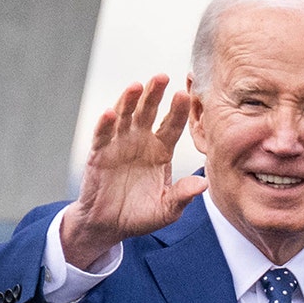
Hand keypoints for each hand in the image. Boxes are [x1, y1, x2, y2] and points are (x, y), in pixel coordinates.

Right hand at [61, 74, 207, 268]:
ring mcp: (119, 145)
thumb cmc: (141, 215)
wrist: (109, 225)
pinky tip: (111, 113)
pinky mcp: (99, 154)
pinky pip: (103, 136)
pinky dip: (106, 124)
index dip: (178, 111)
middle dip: (155, 94)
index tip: (186, 95)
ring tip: (137, 85)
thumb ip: (183, 195)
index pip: (172, 126)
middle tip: (163, 76)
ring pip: (125, 117)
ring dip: (129, 101)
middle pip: (149, 112)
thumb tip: (204, 184)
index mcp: (161, 151)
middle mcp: (141, 142)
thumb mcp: (167, 209)